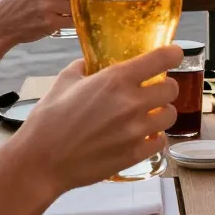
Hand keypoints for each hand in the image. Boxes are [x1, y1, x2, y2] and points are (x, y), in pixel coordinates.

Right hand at [0, 0, 70, 44]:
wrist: (1, 24)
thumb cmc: (19, 4)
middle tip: (84, 0)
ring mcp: (47, 5)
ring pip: (75, 5)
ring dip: (76, 10)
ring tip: (72, 11)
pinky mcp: (50, 22)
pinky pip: (71, 20)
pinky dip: (73, 21)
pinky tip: (68, 21)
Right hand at [17, 46, 181, 191]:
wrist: (41, 160)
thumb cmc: (49, 120)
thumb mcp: (64, 81)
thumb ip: (83, 67)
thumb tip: (89, 62)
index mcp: (116, 78)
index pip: (162, 58)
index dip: (173, 54)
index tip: (174, 54)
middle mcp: (131, 102)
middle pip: (171, 88)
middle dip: (164, 87)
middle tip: (154, 90)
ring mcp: (135, 130)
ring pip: (170, 115)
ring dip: (161, 112)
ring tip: (149, 114)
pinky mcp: (134, 154)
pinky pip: (160, 142)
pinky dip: (154, 137)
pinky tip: (142, 136)